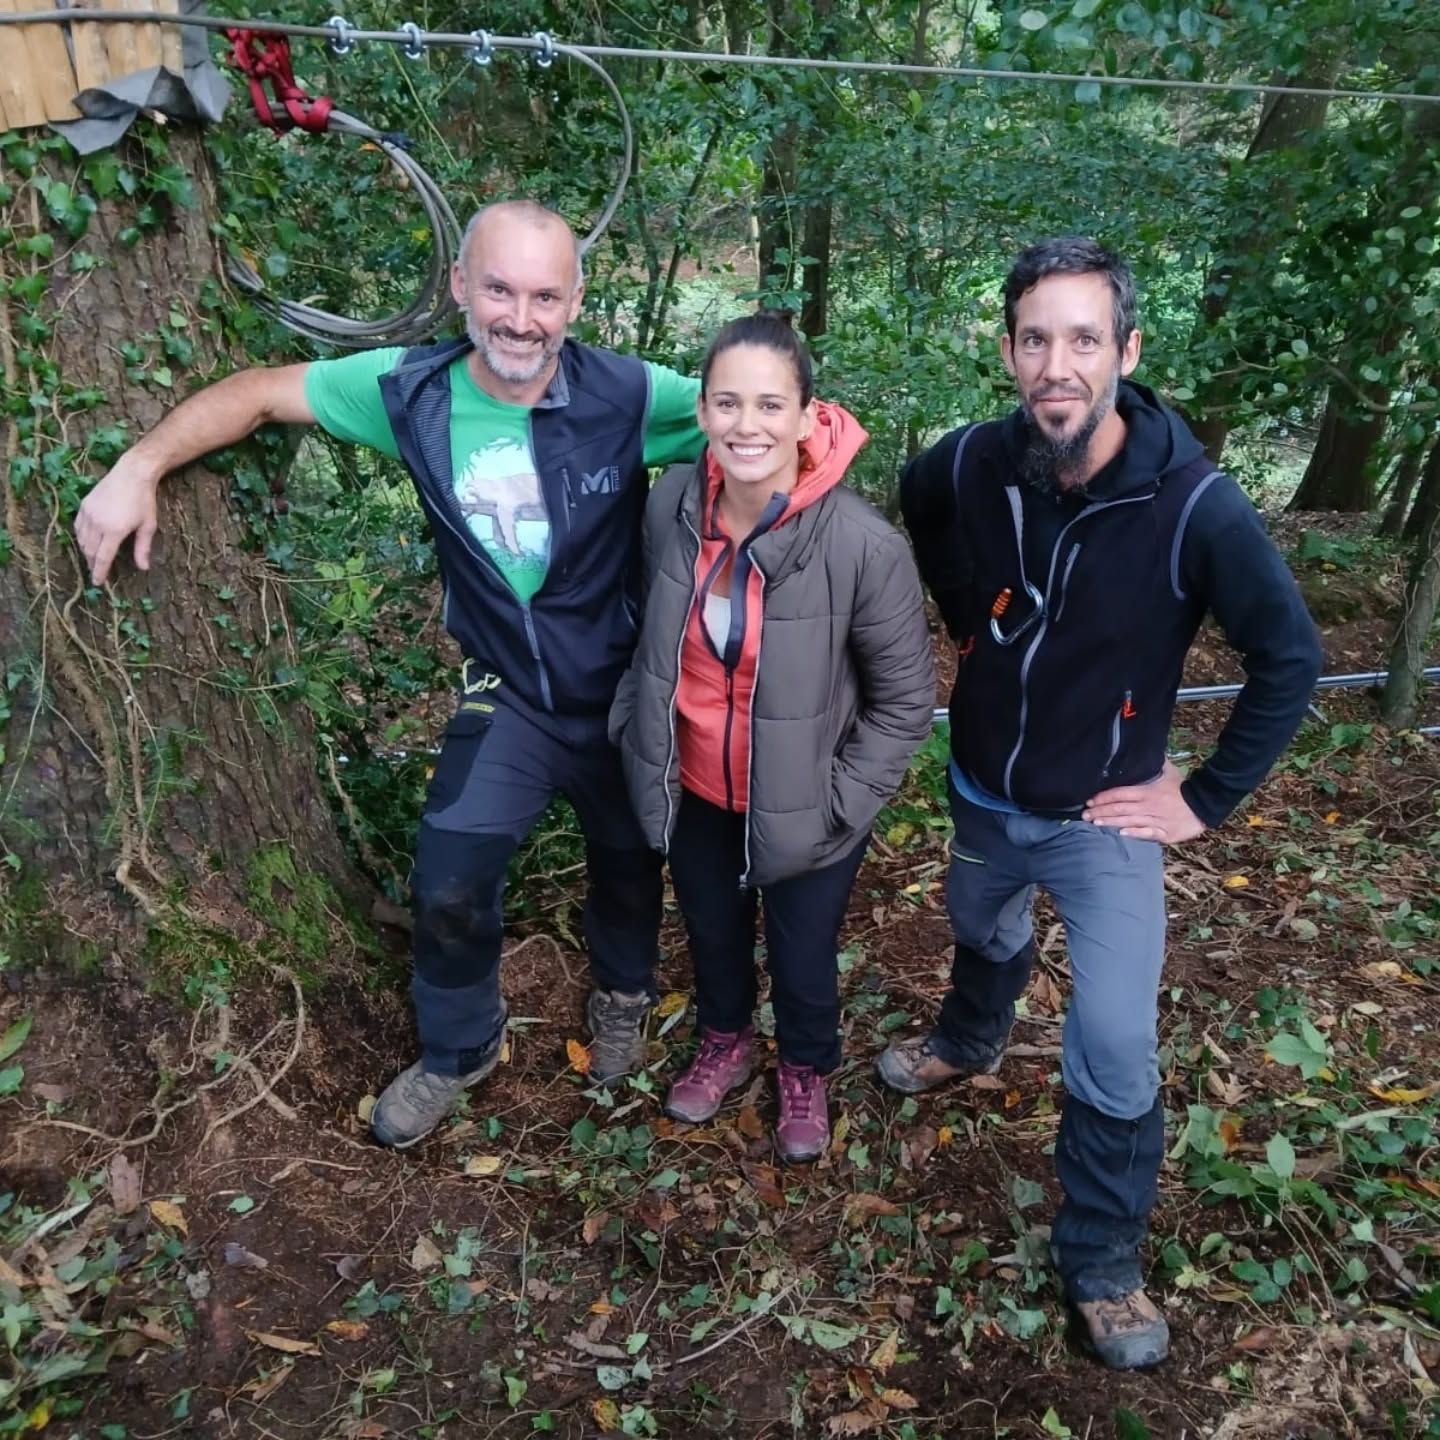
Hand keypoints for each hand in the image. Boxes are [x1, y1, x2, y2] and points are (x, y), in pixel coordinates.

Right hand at [74, 453, 160, 585]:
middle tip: (97, 572)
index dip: (99, 572)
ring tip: (93, 559)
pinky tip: (87, 541)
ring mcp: (88, 513)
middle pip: (90, 551)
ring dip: (86, 551)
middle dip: (92, 564)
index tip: (97, 583)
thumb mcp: (148, 526)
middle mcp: (97, 523)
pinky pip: (78, 527)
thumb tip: (143, 568)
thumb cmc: (144, 501)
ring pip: (82, 539)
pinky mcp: (84, 505)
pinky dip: (81, 537)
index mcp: (114, 530)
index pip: (103, 558)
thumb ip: (143, 548)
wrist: (132, 473)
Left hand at [1083, 758, 1206, 843]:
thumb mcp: (1168, 771)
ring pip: (1129, 821)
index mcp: (1148, 791)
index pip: (1120, 794)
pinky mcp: (1164, 833)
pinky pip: (1147, 834)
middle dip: (1101, 811)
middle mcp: (1149, 806)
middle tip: (1085, 815)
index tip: (1090, 801)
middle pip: (1120, 809)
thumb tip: (1142, 750)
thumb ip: (1153, 764)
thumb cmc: (1183, 787)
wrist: (1205, 804)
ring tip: (1095, 823)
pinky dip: (1134, 833)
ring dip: (1110, 822)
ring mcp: (1156, 821)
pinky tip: (1121, 833)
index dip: (1104, 797)